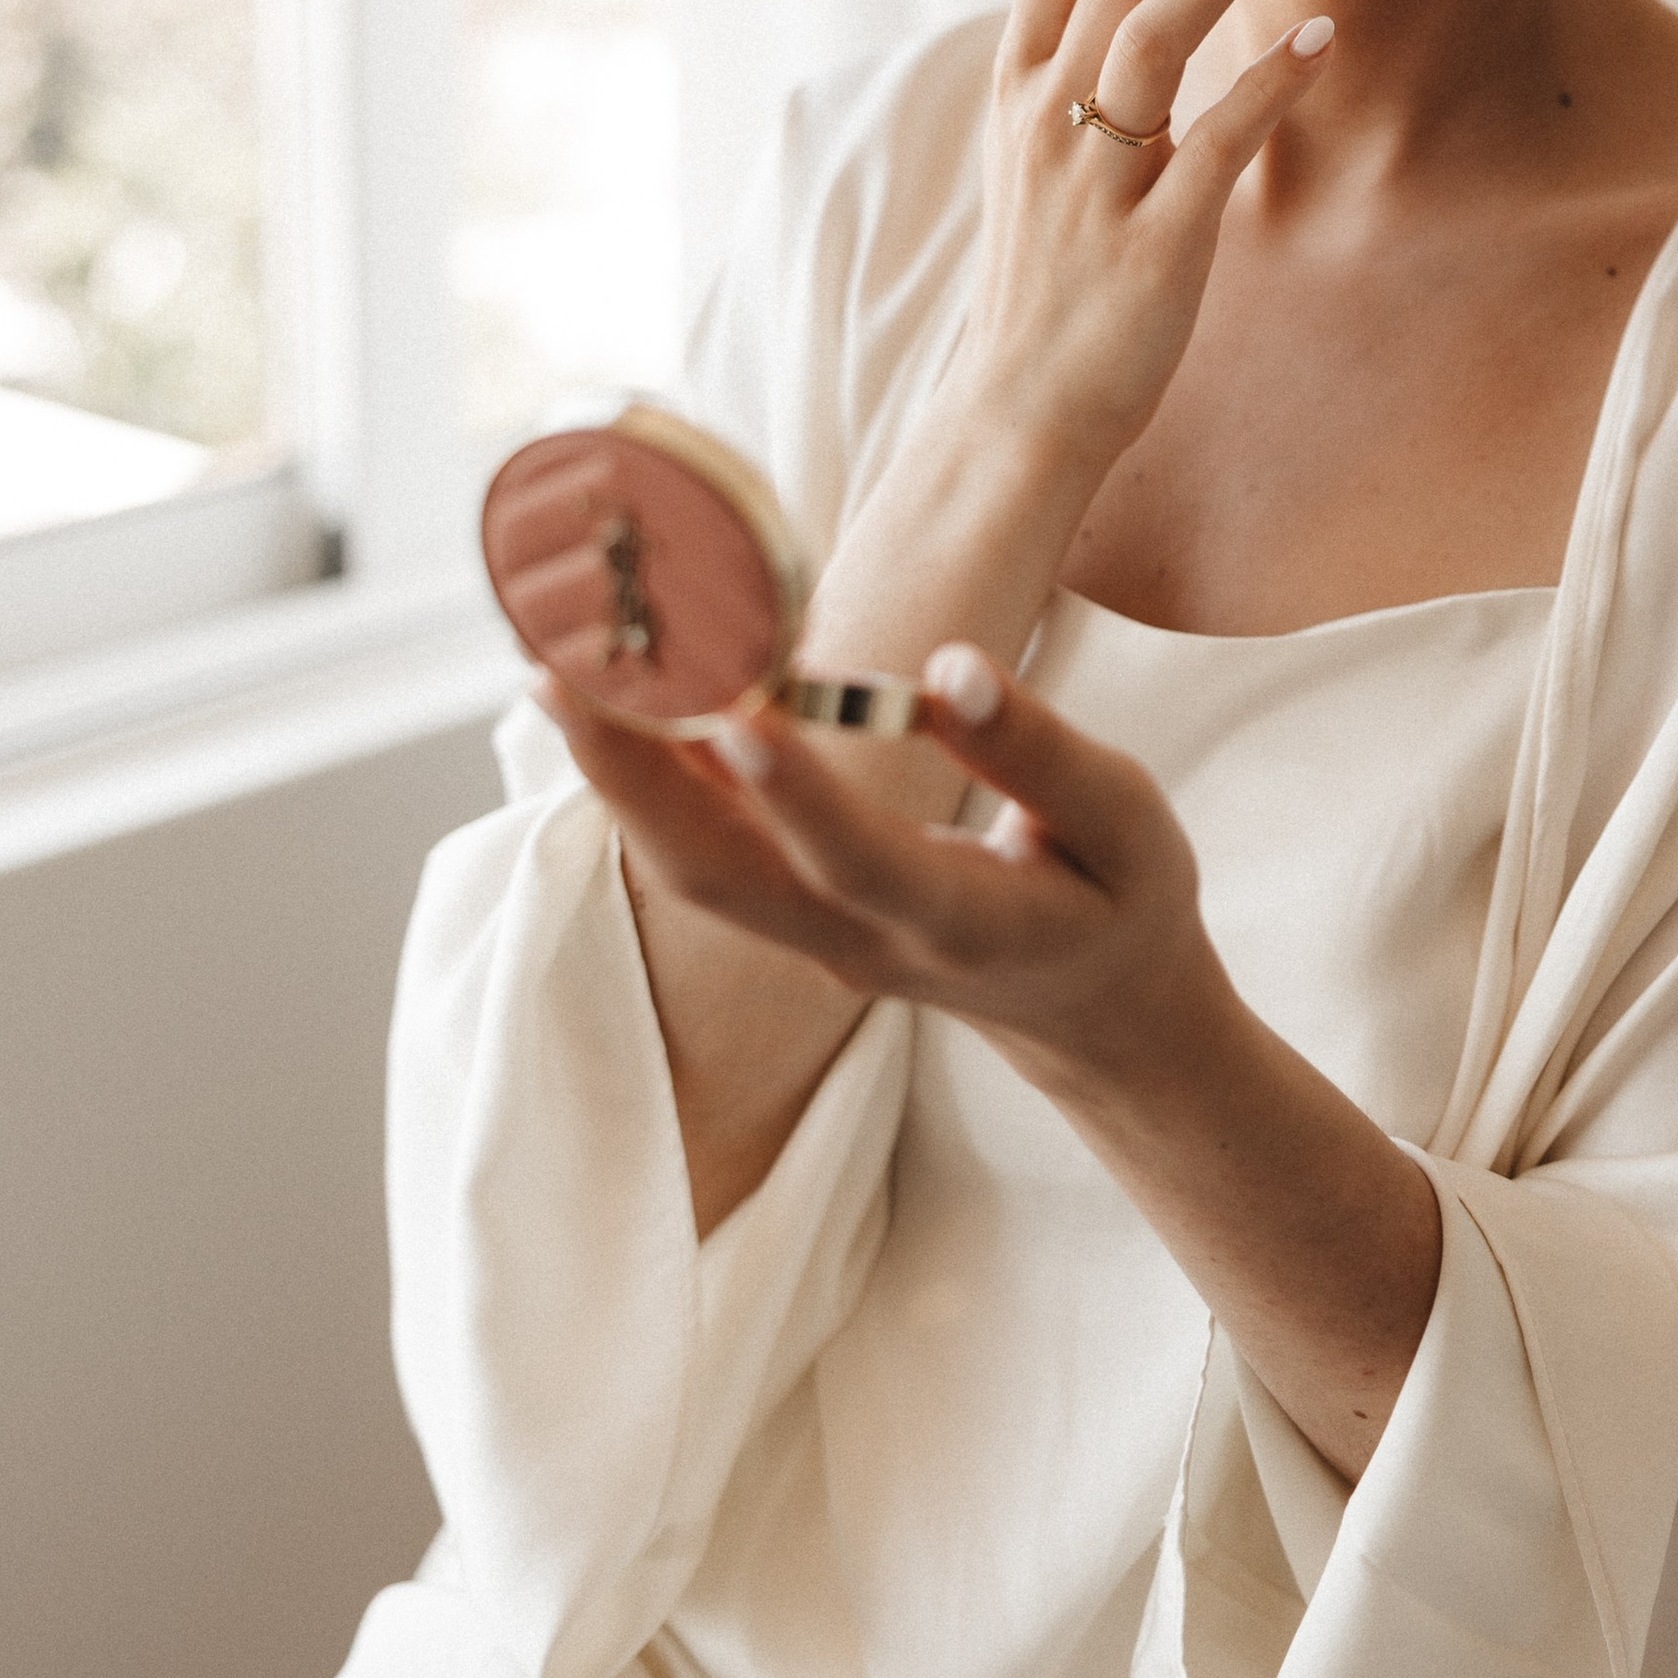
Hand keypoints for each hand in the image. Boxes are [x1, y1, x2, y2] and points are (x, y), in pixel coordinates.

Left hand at [543, 642, 1220, 1087]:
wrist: (1091, 1013)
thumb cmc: (1114, 900)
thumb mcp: (1126, 824)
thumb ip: (1040, 752)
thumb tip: (947, 665)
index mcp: (959, 922)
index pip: (859, 862)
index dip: (796, 793)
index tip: (739, 709)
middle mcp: (858, 942)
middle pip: (718, 878)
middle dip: (633, 781)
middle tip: (559, 675)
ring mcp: (809, 938)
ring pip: (688, 869)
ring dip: (613, 775)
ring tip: (551, 666)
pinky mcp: (787, 913)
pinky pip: (697, 850)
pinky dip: (640, 777)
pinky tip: (602, 697)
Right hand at [954, 0, 1333, 480]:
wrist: (1023, 408)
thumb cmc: (1046, 268)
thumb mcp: (1029, 139)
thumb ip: (1052, 32)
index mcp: (1019, 84)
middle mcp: (1045, 119)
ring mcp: (1094, 180)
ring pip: (1152, 34)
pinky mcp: (1151, 244)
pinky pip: (1214, 142)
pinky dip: (1268, 82)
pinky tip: (1318, 37)